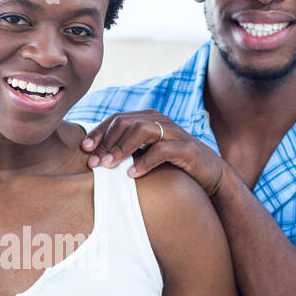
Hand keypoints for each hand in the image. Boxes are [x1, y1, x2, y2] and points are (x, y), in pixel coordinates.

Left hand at [81, 110, 229, 198]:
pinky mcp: (186, 148)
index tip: (84, 150)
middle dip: (105, 141)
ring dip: (121, 148)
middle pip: (125, 122)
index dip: (99, 132)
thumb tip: (94, 157)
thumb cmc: (173, 167)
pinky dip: (144, 162)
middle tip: (93, 162)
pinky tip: (132, 175)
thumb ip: (127, 151)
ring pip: (141, 130)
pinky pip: (162, 150)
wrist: (210, 176)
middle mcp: (160, 121)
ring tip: (108, 166)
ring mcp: (174, 133)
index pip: (117, 119)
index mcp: (148, 119)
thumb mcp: (146, 156)